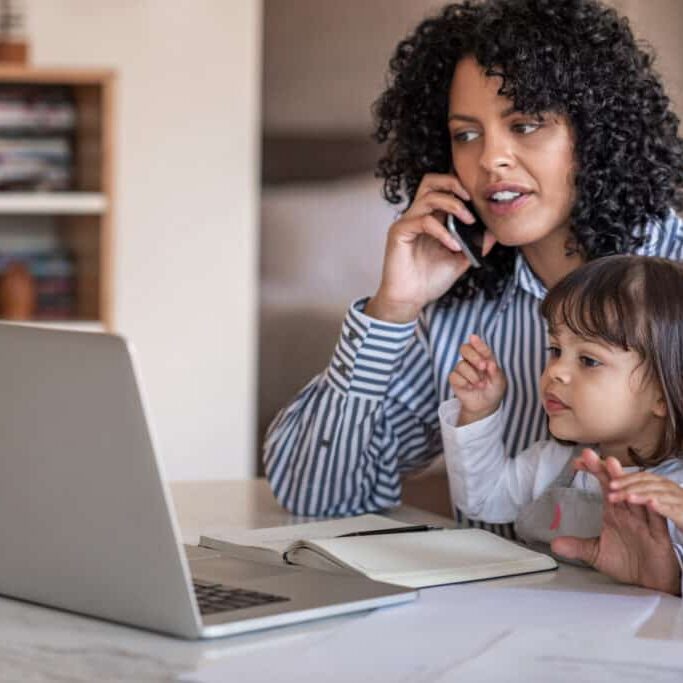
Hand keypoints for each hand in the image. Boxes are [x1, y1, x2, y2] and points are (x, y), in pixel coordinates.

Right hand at [365, 174, 495, 322]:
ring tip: (467, 222)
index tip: (479, 199)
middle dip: (453, 183)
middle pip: (431, 181)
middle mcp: (417, 216)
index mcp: (431, 218)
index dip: (459, 186)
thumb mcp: (460, 260)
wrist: (410, 299)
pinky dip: (442, 231)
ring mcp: (407, 222)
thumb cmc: (429, 280)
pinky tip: (452, 245)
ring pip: (429, 196)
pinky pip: (423, 221)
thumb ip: (475, 245)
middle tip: (470, 199)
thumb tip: (494, 232)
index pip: (442, 188)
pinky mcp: (399, 232)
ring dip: (453, 205)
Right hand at [449, 334, 506, 424]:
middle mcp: (471, 361)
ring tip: (480, 385)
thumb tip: (490, 363)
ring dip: (472, 376)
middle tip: (483, 367)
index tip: (473, 338)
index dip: (476, 342)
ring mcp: (462, 370)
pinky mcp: (455, 379)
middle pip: (464, 349)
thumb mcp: (499, 383)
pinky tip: (470, 387)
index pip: (478, 346)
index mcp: (483, 358)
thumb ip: (496, 373)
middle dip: (473, 356)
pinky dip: (464, 383)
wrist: (484, 405)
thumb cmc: (493, 390)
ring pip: (461, 365)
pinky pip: (454, 376)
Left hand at [551, 449, 680, 595]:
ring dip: (628, 486)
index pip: (604, 486)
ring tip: (614, 473)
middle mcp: (630, 513)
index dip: (594, 471)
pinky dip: (654, 510)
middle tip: (595, 456)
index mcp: (615, 512)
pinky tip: (647, 501)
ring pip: (639, 498)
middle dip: (609, 470)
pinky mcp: (660, 537)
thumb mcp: (597, 554)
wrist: (650, 583)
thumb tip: (553, 544)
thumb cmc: (627, 563)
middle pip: (621, 486)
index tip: (578, 461)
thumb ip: (577, 547)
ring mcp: (646, 523)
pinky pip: (659, 520)